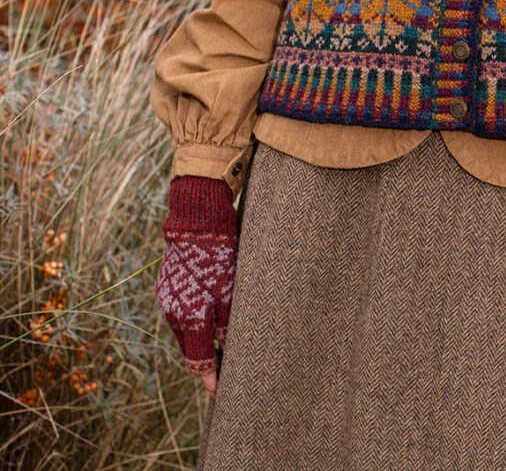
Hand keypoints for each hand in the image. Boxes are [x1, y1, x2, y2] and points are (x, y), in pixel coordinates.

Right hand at [155, 175, 238, 390]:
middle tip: (225, 369)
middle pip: (190, 348)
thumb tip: (229, 352)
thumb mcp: (233, 294)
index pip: (198, 362)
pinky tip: (208, 312)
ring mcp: (166, 298)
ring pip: (185, 329)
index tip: (221, 393)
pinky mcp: (166, 284)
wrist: (196, 220)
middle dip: (206, 359)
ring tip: (219, 343)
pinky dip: (194, 317)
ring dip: (200, 337)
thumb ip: (228, 327)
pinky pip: (180, 310)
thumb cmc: (220, 256)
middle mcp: (172, 313)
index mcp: (189, 320)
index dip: (211, 379)